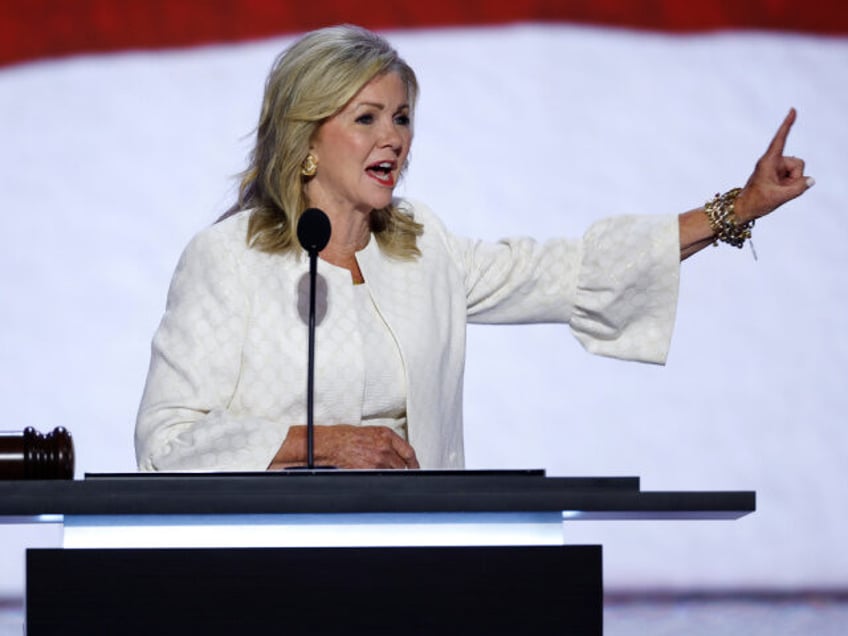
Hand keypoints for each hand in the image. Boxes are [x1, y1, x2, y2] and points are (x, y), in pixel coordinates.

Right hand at [268, 424, 419, 469]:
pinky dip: (381, 480)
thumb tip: (394, 453)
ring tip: (382, 475)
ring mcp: (379, 459)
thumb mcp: (369, 432)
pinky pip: (382, 478)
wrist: (330, 444)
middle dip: (401, 471)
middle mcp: (385, 446)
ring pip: (393, 473)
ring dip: (390, 476)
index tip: (414, 467)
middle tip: (398, 474)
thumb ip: (385, 442)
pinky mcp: (371, 470)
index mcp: (386, 435)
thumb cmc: (344, 437)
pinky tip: (375, 478)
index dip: (413, 463)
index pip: (408, 451)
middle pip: (403, 465)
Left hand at [735, 108, 813, 222]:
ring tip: (777, 190)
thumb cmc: (757, 201)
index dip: (787, 125)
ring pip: (798, 170)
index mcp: (768, 161)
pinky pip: (794, 177)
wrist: (745, 208)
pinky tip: (779, 190)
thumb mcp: (779, 197)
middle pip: (798, 163)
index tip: (792, 110)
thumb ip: (798, 188)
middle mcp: (773, 161)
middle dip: (795, 177)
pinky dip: (791, 184)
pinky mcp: (779, 173)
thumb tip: (810, 180)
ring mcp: (777, 167)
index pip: (780, 139)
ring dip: (792, 182)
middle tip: (779, 189)